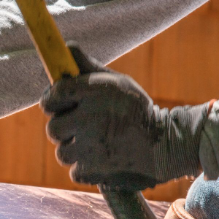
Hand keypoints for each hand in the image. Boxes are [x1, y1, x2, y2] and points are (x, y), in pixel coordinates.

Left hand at [40, 47, 208, 190]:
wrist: (166, 145)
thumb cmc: (137, 110)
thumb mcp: (117, 83)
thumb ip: (88, 68)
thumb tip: (67, 47)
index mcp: (93, 92)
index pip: (54, 94)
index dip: (52, 100)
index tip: (58, 103)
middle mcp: (88, 118)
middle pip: (53, 128)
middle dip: (63, 128)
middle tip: (81, 127)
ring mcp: (89, 147)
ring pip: (62, 152)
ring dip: (75, 150)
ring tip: (96, 144)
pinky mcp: (92, 169)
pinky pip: (75, 171)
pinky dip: (86, 168)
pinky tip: (102, 159)